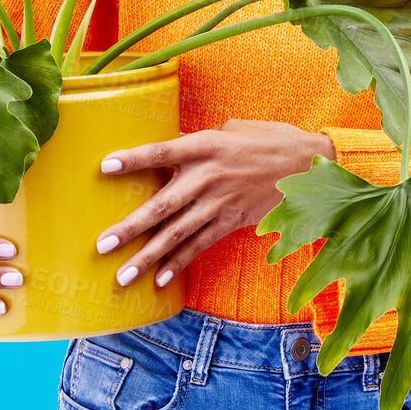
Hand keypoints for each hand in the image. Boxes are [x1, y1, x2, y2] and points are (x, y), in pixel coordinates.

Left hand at [92, 119, 334, 290]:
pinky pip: (200, 246)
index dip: (133, 159)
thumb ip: (197, 143)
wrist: (309, 165)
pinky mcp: (232, 222)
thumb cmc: (266, 140)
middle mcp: (210, 176)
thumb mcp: (230, 130)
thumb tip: (169, 150)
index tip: (104, 166)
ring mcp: (221, 203)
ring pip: (177, 233)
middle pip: (163, 204)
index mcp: (206, 145)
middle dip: (130, 227)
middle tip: (102, 245)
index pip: (161, 152)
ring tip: (122, 276)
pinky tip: (160, 279)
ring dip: (147, 257)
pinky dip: (179, 263)